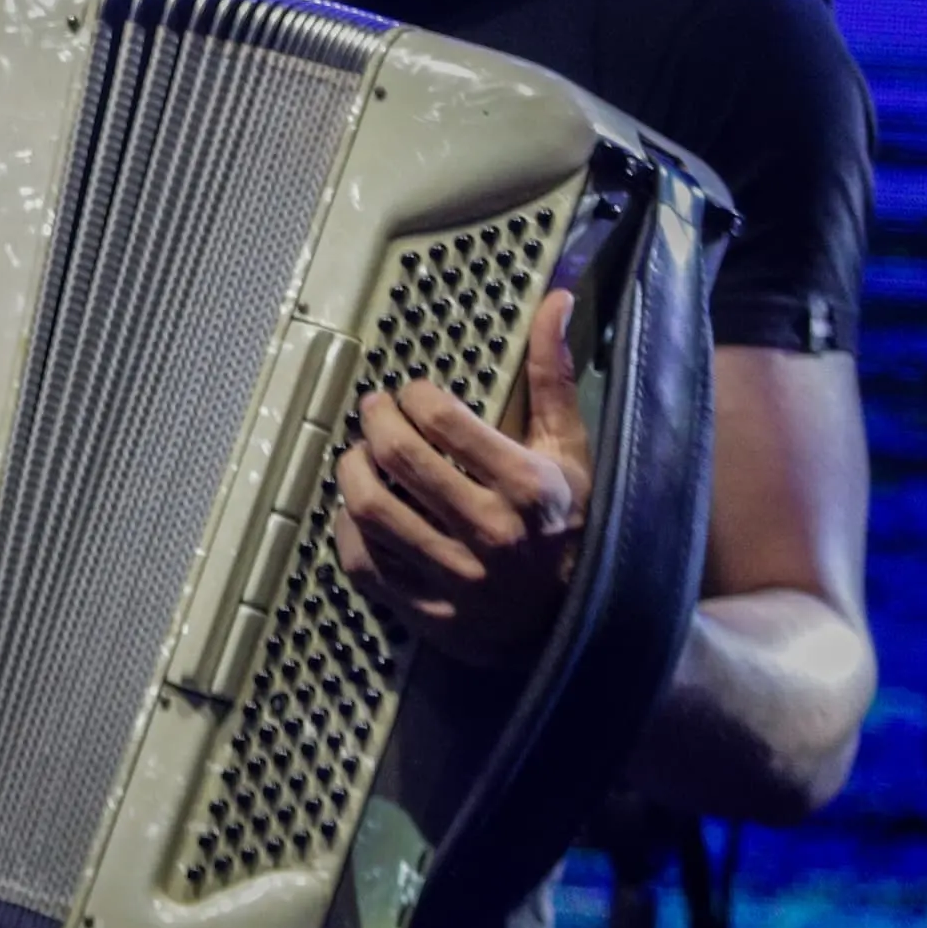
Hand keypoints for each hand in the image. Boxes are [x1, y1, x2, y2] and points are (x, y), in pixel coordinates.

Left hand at [333, 288, 590, 665]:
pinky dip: (348, 530)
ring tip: (359, 455)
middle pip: (398, 460)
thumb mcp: (570, 452)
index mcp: (528, 488)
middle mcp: (491, 534)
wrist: (579, 625)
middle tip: (374, 411)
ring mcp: (457, 579)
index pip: (442, 421)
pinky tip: (358, 510)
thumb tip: (555, 302)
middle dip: (375, 423)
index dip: (413, 397)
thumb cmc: (569, 525)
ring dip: (352, 472)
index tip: (412, 395)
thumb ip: (553, 378)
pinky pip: (363, 564)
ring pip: (371, 510)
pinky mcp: (429, 615)